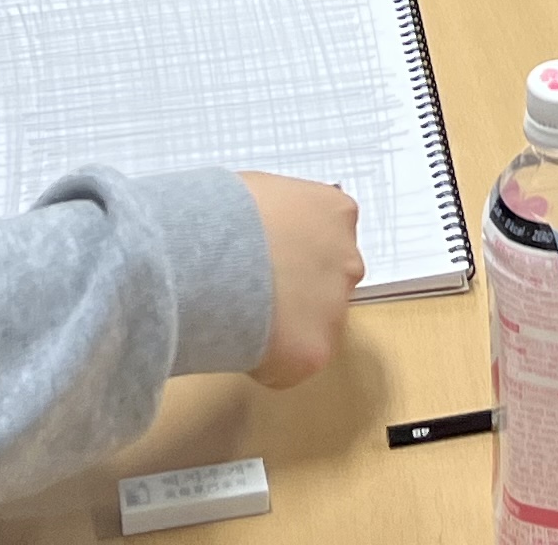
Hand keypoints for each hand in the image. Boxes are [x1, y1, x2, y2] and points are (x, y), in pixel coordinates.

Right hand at [237, 172, 363, 385]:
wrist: (210, 258)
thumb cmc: (221, 212)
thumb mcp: (260, 192)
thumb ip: (281, 214)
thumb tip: (268, 230)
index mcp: (335, 213)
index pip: (328, 237)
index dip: (294, 252)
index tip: (268, 257)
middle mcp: (348, 261)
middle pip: (328, 283)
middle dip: (298, 291)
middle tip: (256, 292)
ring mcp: (335, 310)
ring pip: (312, 327)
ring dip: (284, 328)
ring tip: (240, 316)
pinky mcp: (315, 353)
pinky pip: (292, 365)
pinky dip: (267, 361)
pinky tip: (239, 340)